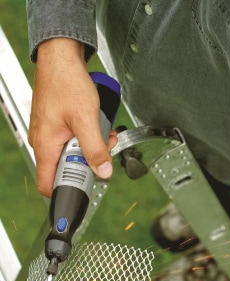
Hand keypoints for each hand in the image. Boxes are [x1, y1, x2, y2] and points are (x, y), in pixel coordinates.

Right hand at [28, 38, 117, 196]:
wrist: (61, 58)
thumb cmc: (66, 82)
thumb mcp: (86, 119)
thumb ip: (95, 148)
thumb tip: (103, 171)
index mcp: (45, 146)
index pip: (48, 185)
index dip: (67, 190)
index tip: (87, 186)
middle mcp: (43, 143)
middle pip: (65, 170)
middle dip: (88, 163)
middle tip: (102, 151)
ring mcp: (49, 135)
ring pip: (72, 155)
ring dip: (91, 148)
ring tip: (102, 134)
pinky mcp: (56, 127)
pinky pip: (72, 141)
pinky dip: (87, 138)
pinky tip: (96, 128)